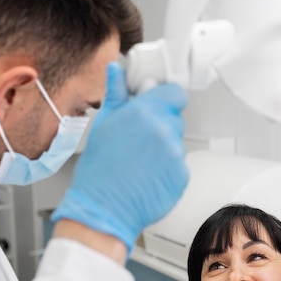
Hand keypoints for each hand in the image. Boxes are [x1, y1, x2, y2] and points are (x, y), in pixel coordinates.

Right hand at [52, 62, 188, 253]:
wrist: (103, 209)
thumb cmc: (98, 172)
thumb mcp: (103, 125)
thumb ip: (117, 95)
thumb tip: (117, 71)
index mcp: (145, 112)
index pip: (175, 94)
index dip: (166, 100)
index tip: (158, 108)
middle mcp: (164, 131)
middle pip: (175, 120)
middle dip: (161, 128)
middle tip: (139, 144)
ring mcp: (175, 155)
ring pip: (177, 145)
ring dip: (164, 151)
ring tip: (140, 165)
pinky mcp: (181, 177)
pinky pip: (179, 168)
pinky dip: (167, 172)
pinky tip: (147, 178)